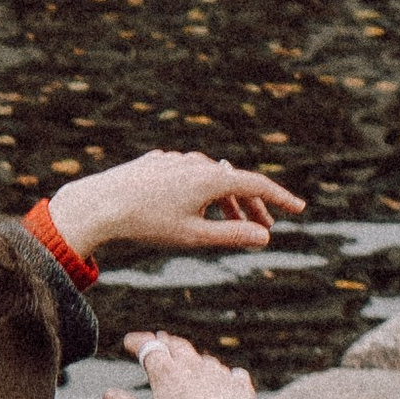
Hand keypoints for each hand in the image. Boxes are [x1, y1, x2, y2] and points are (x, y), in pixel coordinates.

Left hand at [47, 151, 305, 260]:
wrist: (101, 204)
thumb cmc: (148, 223)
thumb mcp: (195, 236)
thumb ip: (233, 235)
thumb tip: (265, 238)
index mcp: (212, 178)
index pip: (257, 185)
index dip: (280, 198)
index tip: (298, 209)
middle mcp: (198, 163)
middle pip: (234, 183)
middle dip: (251, 205)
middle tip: (265, 226)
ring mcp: (176, 160)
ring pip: (210, 179)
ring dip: (224, 200)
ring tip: (229, 221)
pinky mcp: (157, 163)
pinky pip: (187, 176)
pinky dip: (198, 192)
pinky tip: (192, 207)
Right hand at [102, 329, 265, 398]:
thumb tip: (108, 395)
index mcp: (168, 373)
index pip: (149, 347)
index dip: (137, 342)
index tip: (129, 341)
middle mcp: (195, 367)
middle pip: (178, 345)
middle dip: (166, 341)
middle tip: (159, 341)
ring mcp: (220, 374)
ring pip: (204, 359)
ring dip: (194, 359)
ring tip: (190, 364)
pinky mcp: (240, 387)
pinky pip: (232, 374)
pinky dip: (225, 375)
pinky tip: (226, 378)